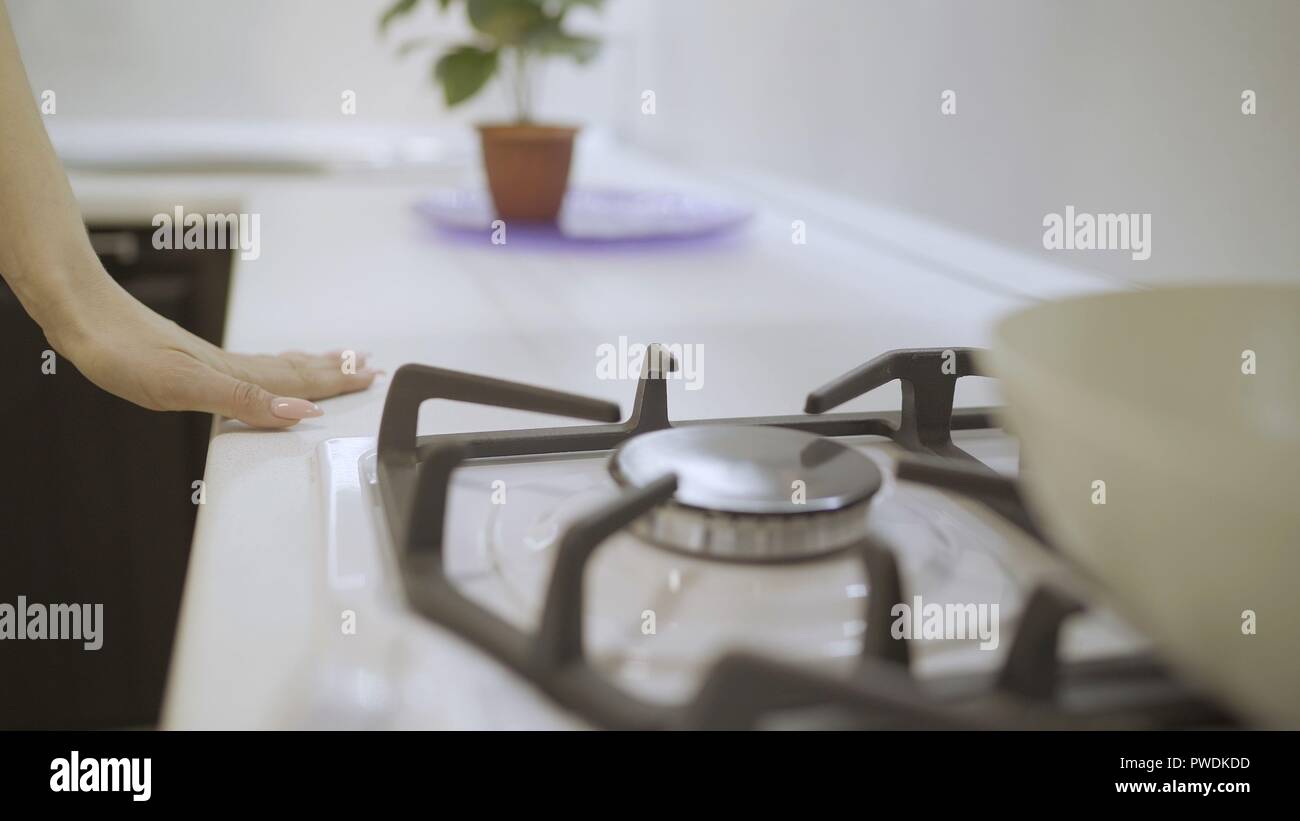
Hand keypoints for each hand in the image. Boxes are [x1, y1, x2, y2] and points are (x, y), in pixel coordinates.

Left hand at [51, 273, 378, 427]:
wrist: (81, 315)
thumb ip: (244, 400)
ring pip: (275, 366)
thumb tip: (299, 412)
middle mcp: (228, 366)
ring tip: (336, 361)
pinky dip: (274, 368)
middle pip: (294, 371)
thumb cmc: (121, 349)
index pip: (298, 382)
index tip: (371, 379)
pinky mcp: (189, 360)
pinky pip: (250, 367)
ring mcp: (210, 361)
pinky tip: (265, 371)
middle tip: (369, 368)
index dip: (336, 383)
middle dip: (335, 372)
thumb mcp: (183, 386)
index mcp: (233, 375)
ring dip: (310, 366)